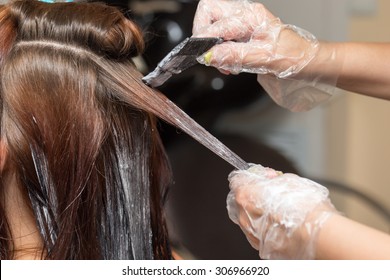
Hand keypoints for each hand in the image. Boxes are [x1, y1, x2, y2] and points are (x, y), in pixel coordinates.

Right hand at [193, 0, 340, 111]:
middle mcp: (246, 14)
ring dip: (212, 43)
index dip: (205, 41)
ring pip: (213, 22)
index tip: (203, 57)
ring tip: (224, 62)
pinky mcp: (243, 31)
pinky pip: (222, 34)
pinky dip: (220, 50)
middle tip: (208, 52)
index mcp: (251, 16)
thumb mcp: (262, 58)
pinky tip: (230, 62)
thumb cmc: (292, 56)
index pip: (216, 23)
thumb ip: (234, 55)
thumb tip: (209, 56)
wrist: (305, 61)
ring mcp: (244, 21)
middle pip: (209, 10)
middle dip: (203, 32)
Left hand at [227, 164, 336, 258]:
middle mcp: (243, 216)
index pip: (237, 180)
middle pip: (240, 201)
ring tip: (280, 213)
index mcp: (246, 195)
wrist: (320, 236)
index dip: (249, 177)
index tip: (258, 178)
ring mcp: (251, 235)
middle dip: (253, 196)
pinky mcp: (262, 249)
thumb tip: (269, 178)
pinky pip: (259, 236)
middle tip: (270, 194)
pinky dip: (266, 230)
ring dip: (258, 214)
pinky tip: (282, 227)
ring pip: (248, 220)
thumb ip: (273, 178)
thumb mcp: (289, 180)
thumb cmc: (305, 207)